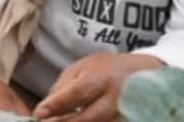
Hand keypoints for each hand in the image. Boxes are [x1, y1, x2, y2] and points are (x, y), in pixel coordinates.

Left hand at [33, 52, 163, 121]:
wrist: (144, 74)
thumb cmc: (107, 69)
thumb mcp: (82, 68)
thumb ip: (63, 87)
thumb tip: (45, 109)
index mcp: (102, 79)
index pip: (77, 93)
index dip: (57, 105)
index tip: (39, 113)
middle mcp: (115, 100)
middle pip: (87, 118)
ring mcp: (124, 115)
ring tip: (58, 121)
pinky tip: (77, 121)